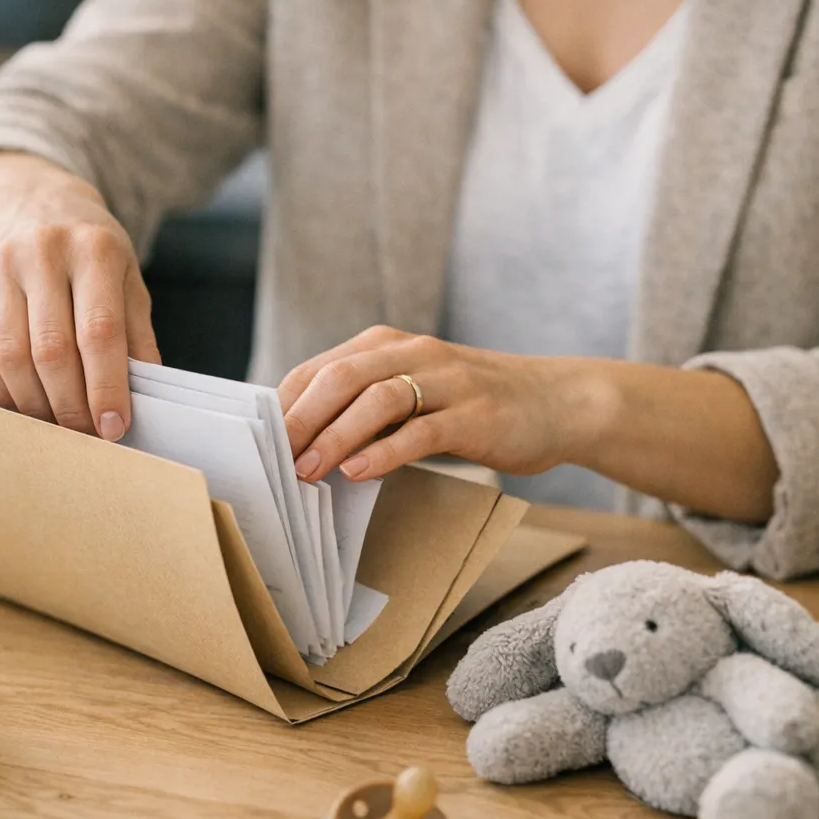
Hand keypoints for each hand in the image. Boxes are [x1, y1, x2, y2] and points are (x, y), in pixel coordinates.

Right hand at [0, 155, 159, 439]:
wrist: (33, 199)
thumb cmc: (91, 251)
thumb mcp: (128, 279)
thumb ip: (137, 335)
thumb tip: (142, 397)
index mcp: (95, 248)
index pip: (100, 332)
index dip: (107, 387)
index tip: (114, 427)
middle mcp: (43, 249)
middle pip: (52, 350)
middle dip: (70, 406)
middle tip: (85, 435)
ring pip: (10, 356)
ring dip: (34, 404)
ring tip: (56, 426)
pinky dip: (1, 389)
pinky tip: (23, 403)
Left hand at [278, 326, 585, 483]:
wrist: (557, 402)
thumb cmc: (474, 403)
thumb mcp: (415, 391)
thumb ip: (367, 405)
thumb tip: (304, 442)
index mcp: (389, 345)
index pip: (320, 368)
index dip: (286, 404)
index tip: (261, 442)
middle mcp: (414, 353)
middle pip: (341, 377)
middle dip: (302, 420)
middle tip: (275, 460)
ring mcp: (447, 381)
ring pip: (377, 400)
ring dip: (336, 436)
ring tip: (309, 470)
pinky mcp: (474, 414)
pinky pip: (421, 430)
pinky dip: (385, 451)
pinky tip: (360, 473)